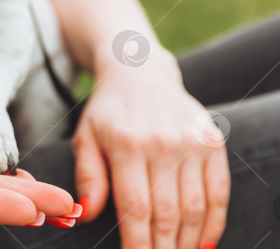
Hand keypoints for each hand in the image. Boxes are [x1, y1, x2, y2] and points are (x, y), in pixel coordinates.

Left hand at [73, 50, 229, 248]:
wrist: (139, 72)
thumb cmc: (106, 112)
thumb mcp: (85, 138)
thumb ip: (88, 176)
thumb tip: (86, 214)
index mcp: (127, 144)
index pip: (136, 208)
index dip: (137, 243)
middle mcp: (162, 143)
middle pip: (167, 213)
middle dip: (162, 248)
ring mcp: (191, 143)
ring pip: (194, 208)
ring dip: (186, 241)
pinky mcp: (212, 142)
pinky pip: (219, 192)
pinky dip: (213, 223)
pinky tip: (202, 242)